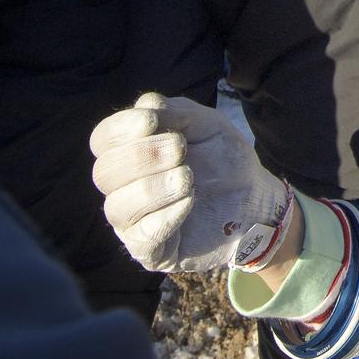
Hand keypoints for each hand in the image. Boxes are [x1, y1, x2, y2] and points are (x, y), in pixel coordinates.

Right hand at [90, 92, 287, 271]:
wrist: (256, 198)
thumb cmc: (224, 160)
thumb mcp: (206, 125)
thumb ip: (177, 112)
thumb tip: (145, 107)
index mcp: (130, 153)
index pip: (103, 141)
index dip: (121, 129)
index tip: (152, 121)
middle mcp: (123, 188)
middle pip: (105, 173)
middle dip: (142, 156)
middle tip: (180, 150)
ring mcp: (134, 222)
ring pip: (118, 207)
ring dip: (154, 188)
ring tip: (189, 178)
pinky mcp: (153, 251)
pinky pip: (142, 239)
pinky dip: (164, 218)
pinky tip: (189, 202)